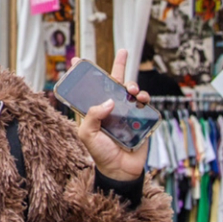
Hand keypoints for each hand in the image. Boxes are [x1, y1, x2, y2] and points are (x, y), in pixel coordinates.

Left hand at [73, 49, 152, 182]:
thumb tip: (109, 101)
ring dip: (133, 84)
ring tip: (131, 88)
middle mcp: (112, 108)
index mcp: (96, 109)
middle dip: (119, 65)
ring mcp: (127, 112)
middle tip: (123, 51)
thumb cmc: (100, 153)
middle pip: (114, 82)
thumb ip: (93, 116)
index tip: (78, 59)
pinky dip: (143, 97)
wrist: (120, 170)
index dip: (86, 74)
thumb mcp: (88, 134)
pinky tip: (140, 97)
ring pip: (130, 90)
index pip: (90, 88)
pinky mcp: (140, 119)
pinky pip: (144, 103)